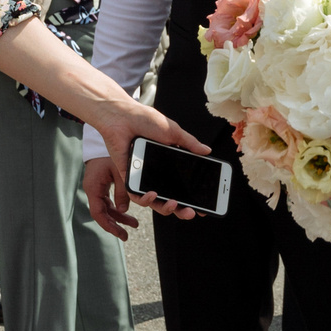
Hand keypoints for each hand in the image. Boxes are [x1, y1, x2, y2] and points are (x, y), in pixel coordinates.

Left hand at [76, 94, 206, 232]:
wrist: (123, 118)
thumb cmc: (146, 121)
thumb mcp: (173, 132)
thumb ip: (189, 144)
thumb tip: (208, 151)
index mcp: (168, 163)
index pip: (183, 185)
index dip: (192, 198)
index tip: (205, 206)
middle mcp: (156, 173)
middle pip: (170, 198)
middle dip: (182, 209)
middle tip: (192, 213)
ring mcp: (143, 177)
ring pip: (154, 202)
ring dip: (165, 207)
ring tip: (175, 204)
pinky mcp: (128, 178)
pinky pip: (136, 195)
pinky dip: (145, 198)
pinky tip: (153, 194)